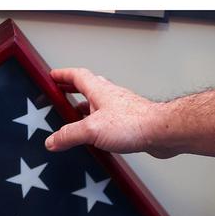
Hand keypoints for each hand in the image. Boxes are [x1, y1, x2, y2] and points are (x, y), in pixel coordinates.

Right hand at [45, 68, 175, 156]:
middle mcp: (110, 96)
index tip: (53, 75)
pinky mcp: (129, 122)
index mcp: (99, 91)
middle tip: (61, 92)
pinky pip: (108, 118)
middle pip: (87, 87)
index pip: (77, 76)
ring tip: (75, 116)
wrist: (161, 132)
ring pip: (98, 103)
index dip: (63, 74)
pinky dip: (97, 122)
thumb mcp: (92, 130)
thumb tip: (53, 140)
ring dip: (85, 106)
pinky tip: (96, 134)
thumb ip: (69, 135)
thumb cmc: (134, 123)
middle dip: (72, 88)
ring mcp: (120, 108)